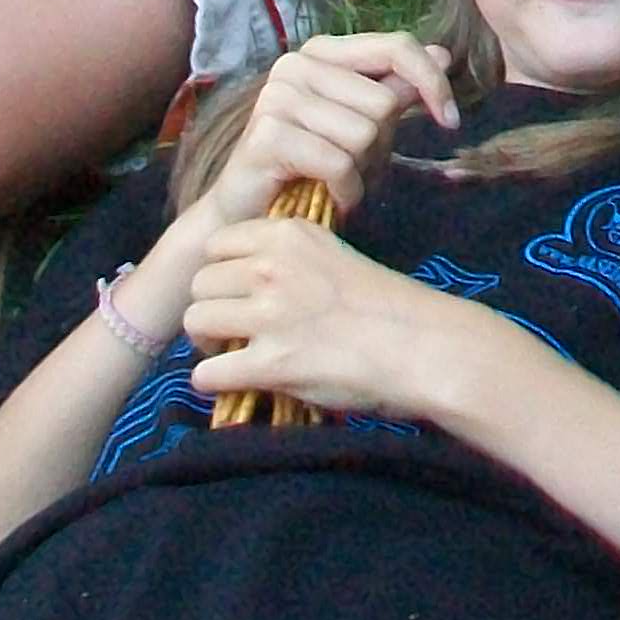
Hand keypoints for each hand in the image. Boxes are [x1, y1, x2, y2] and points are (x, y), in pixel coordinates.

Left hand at [182, 214, 518, 422]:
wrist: (423, 346)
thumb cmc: (387, 306)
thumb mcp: (333, 257)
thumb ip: (289, 259)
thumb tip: (245, 279)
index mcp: (288, 235)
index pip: (216, 244)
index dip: (222, 273)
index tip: (241, 293)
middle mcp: (272, 267)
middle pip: (200, 284)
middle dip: (212, 309)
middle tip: (235, 332)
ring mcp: (270, 314)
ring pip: (195, 322)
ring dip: (208, 344)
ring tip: (235, 355)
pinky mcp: (271, 363)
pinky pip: (206, 373)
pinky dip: (214, 382)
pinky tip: (235, 384)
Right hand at [196, 32, 461, 227]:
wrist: (249, 216)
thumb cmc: (311, 168)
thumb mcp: (364, 126)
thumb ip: (397, 89)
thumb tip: (443, 54)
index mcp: (323, 52)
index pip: (396, 46)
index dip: (432, 83)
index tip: (450, 122)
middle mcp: (296, 64)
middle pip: (383, 103)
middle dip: (380, 146)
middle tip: (352, 166)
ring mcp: (277, 96)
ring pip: (364, 135)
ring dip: (360, 172)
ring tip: (335, 181)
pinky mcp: (268, 135)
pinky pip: (339, 163)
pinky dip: (345, 191)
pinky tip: (329, 197)